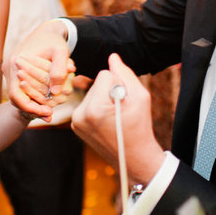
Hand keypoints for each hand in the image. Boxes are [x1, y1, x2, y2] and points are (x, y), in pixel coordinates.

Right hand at [5, 20, 72, 118]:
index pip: (16, 94)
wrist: (48, 31)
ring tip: (50, 112)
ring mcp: (11, 71)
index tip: (46, 112)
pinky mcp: (16, 73)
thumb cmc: (54, 41)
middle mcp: (9, 68)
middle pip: (16, 97)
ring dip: (33, 103)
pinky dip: (33, 97)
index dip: (30, 107)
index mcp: (15, 62)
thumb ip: (59, 70)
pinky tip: (47, 103)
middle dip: (33, 108)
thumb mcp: (61, 52)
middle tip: (49, 116)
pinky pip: (22, 90)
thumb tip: (55, 91)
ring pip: (19, 95)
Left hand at [71, 54, 164, 184]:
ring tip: (115, 116)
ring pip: (91, 91)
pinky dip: (98, 106)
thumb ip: (125, 74)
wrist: (133, 158)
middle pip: (96, 82)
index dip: (120, 84)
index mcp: (94, 108)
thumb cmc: (140, 126)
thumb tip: (112, 56)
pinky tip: (107, 119)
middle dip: (110, 90)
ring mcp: (76, 121)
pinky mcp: (76, 125)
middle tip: (121, 110)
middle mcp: (80, 114)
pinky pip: (88, 102)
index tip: (125, 101)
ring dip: (104, 98)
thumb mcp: (140, 97)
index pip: (105, 75)